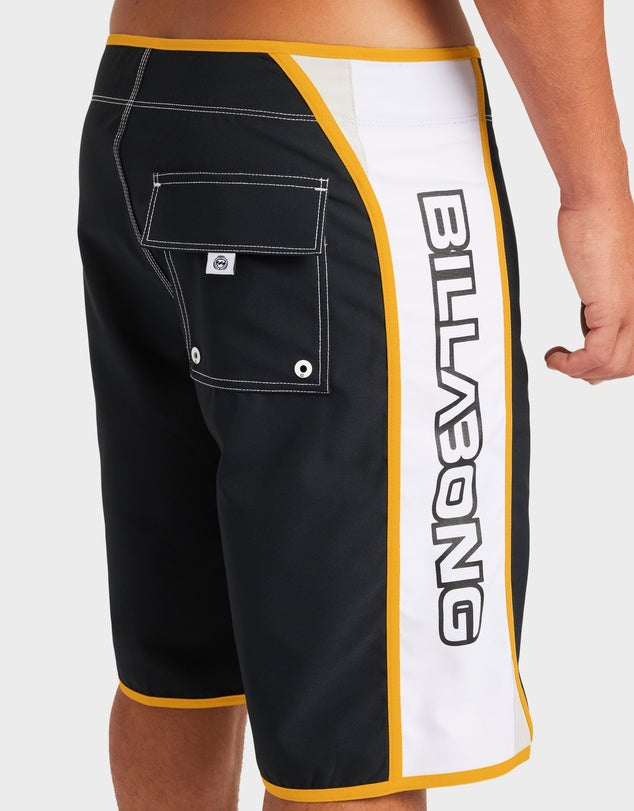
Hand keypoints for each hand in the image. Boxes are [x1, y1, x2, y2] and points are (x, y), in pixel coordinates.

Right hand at [544, 200, 633, 382]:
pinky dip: (572, 364)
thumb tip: (595, 316)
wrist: (597, 203)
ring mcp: (633, 309)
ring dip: (580, 372)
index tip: (584, 365)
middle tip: (569, 365)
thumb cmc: (600, 225)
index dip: (610, 367)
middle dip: (595, 374)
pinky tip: (555, 355)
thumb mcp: (606, 272)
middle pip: (627, 365)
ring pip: (614, 365)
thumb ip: (606, 296)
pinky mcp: (613, 307)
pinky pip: (597, 355)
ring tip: (560, 360)